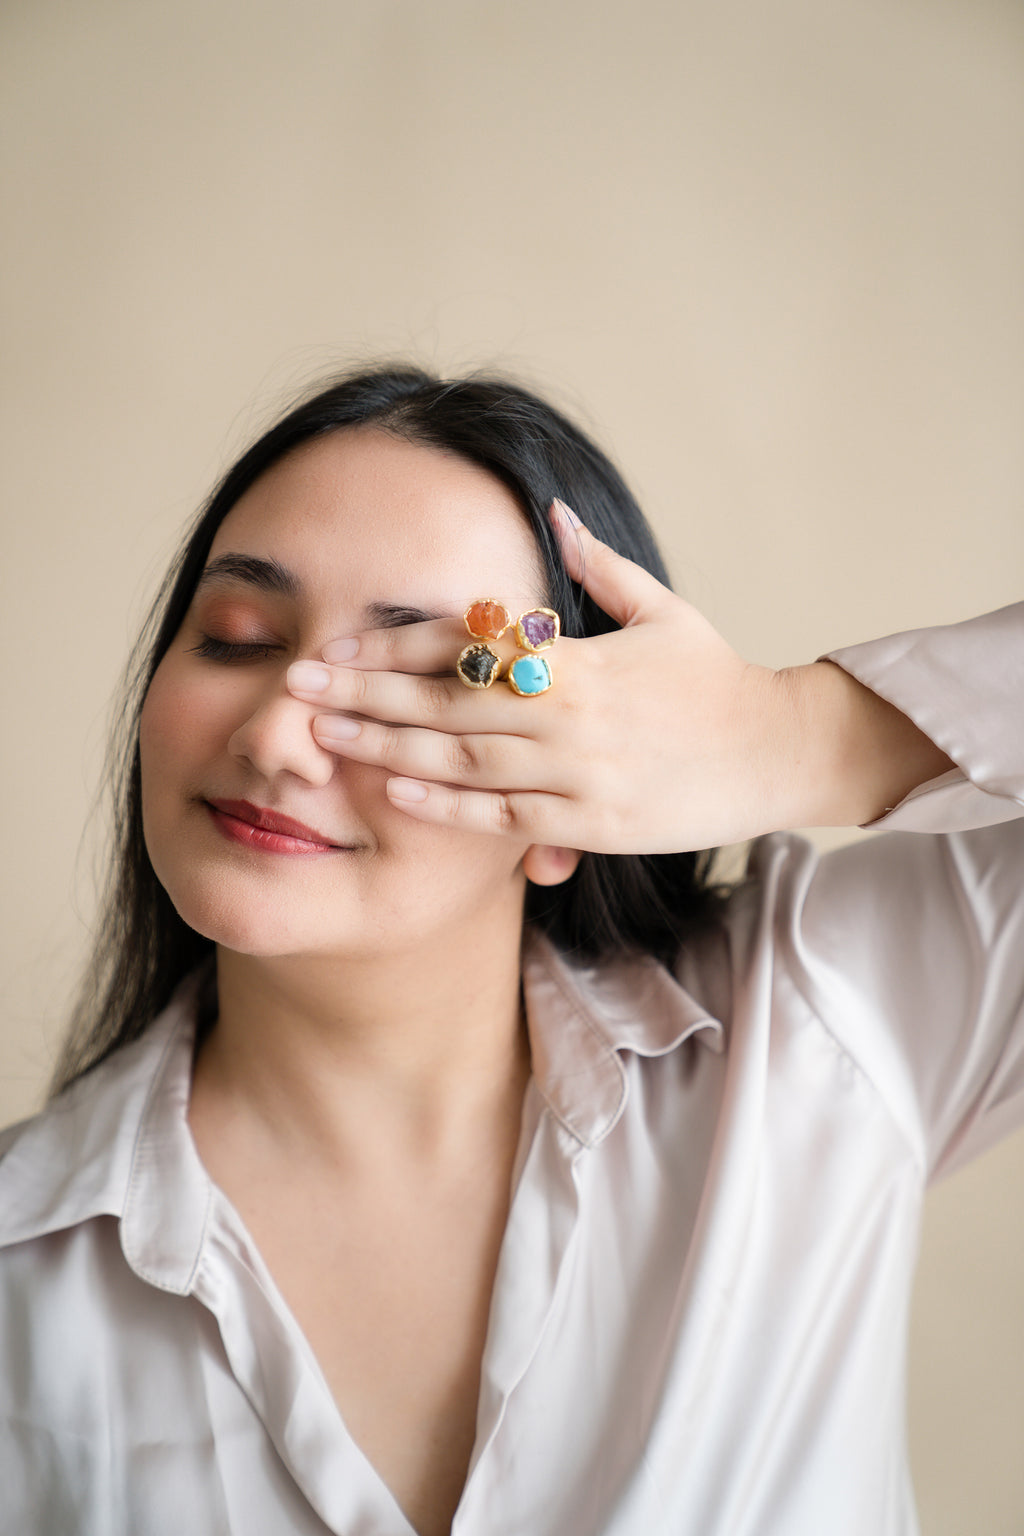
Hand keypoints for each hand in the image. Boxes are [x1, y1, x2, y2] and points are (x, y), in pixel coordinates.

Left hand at [286, 502, 801, 853]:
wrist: (778, 751)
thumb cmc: (714, 678)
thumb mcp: (664, 609)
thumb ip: (600, 566)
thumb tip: (554, 510)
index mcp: (580, 658)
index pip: (469, 645)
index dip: (395, 645)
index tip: (336, 643)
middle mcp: (570, 714)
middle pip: (448, 702)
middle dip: (366, 694)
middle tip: (296, 687)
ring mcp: (579, 774)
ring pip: (464, 761)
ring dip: (388, 748)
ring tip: (323, 740)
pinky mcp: (592, 825)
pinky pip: (506, 817)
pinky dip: (448, 806)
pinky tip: (395, 791)